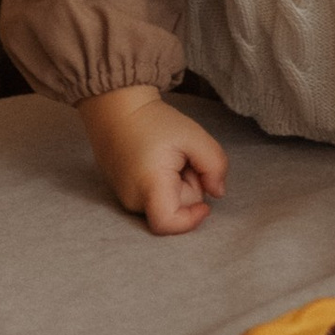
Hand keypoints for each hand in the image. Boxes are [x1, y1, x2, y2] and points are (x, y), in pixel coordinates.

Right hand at [79, 86, 227, 236]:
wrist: (117, 110)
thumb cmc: (154, 121)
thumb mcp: (194, 136)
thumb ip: (214, 164)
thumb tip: (218, 193)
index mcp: (149, 185)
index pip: (168, 224)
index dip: (191, 220)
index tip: (207, 205)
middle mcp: (132, 199)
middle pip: (175, 209)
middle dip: (187, 187)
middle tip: (182, 158)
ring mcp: (125, 199)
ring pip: (166, 203)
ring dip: (175, 185)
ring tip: (167, 158)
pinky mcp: (123, 194)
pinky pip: (153, 197)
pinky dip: (162, 184)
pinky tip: (156, 162)